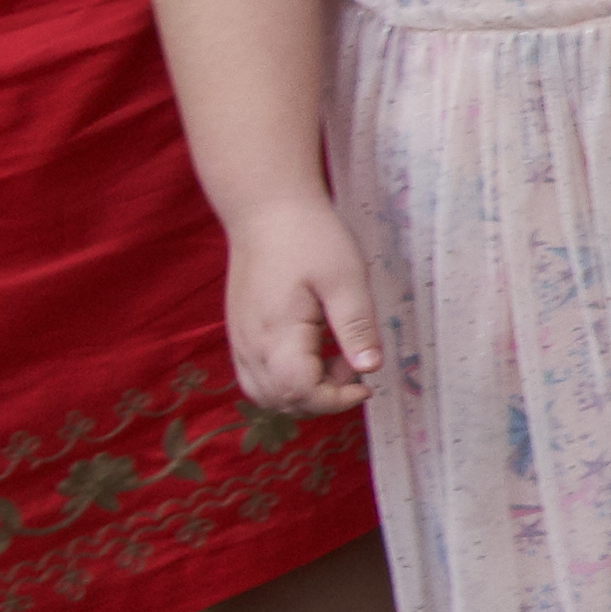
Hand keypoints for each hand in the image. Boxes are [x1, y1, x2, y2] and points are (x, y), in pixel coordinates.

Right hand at [216, 189, 384, 417]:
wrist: (266, 210)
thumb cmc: (309, 238)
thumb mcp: (346, 279)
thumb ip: (357, 327)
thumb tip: (370, 369)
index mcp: (275, 333)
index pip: (299, 393)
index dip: (335, 399)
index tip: (366, 384)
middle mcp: (249, 344)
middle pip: (279, 400)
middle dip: (322, 398)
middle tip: (353, 364)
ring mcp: (240, 340)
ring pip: (265, 392)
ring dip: (303, 391)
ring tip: (336, 356)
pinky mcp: (240, 332)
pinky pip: (257, 374)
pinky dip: (286, 378)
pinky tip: (315, 350)